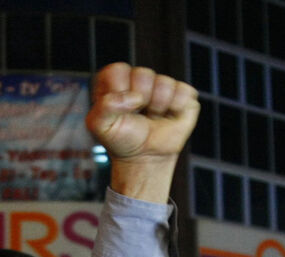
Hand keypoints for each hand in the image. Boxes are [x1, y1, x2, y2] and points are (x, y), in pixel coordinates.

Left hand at [85, 62, 198, 201]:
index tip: (119, 109)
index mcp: (115, 80)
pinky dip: (176, 108)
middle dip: (140, 100)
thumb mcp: (100, 125)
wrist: (145, 158)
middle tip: (138, 115)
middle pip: (143, 74)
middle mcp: (138, 79)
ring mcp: (161, 85)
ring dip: (158, 106)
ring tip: (152, 116)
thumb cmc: (122, 139)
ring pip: (164, 83)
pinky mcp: (182, 95)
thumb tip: (133, 98)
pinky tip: (168, 117)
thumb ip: (104, 107)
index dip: (120, 91)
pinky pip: (183, 91)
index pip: (118, 70)